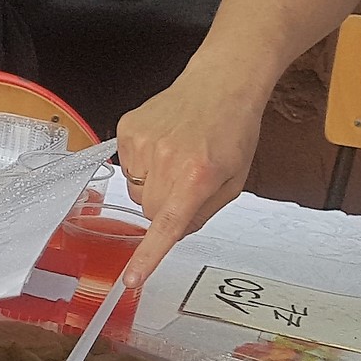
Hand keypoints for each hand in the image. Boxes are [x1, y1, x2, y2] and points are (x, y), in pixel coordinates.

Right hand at [116, 70, 266, 291]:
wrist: (221, 83)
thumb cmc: (233, 129)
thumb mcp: (235, 179)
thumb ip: (204, 212)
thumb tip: (175, 231)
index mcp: (199, 175)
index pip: (167, 225)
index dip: (148, 256)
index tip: (131, 278)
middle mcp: (167, 159)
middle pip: (148, 210)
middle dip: (163, 206)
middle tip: (184, 183)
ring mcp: (143, 142)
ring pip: (134, 190)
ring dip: (151, 183)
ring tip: (175, 156)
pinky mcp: (128, 129)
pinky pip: (126, 165)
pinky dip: (141, 161)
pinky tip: (162, 143)